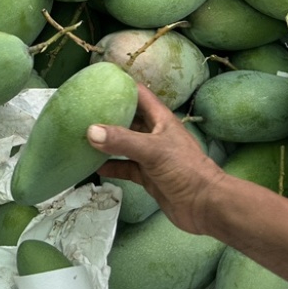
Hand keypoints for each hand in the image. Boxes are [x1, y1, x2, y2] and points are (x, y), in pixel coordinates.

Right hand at [87, 82, 226, 234]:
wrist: (206, 206)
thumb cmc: (185, 169)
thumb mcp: (152, 150)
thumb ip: (122, 140)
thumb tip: (90, 131)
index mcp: (160, 119)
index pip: (138, 94)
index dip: (120, 85)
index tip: (96, 82)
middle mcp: (154, 134)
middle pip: (128, 118)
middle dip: (107, 115)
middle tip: (81, 111)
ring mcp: (150, 156)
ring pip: (124, 144)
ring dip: (106, 142)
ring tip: (82, 137)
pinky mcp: (148, 176)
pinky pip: (125, 167)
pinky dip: (111, 167)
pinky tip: (93, 167)